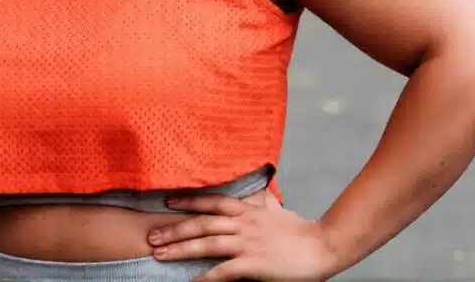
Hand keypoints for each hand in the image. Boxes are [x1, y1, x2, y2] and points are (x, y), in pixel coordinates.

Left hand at [148, 190, 339, 280]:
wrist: (322, 246)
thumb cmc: (300, 232)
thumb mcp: (276, 212)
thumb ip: (262, 207)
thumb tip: (259, 201)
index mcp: (248, 211)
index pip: (212, 202)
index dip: (189, 201)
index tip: (168, 202)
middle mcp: (244, 224)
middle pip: (202, 224)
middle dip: (175, 229)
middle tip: (152, 236)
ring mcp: (248, 244)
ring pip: (207, 244)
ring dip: (181, 249)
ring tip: (160, 255)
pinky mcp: (254, 264)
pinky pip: (224, 271)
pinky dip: (205, 277)